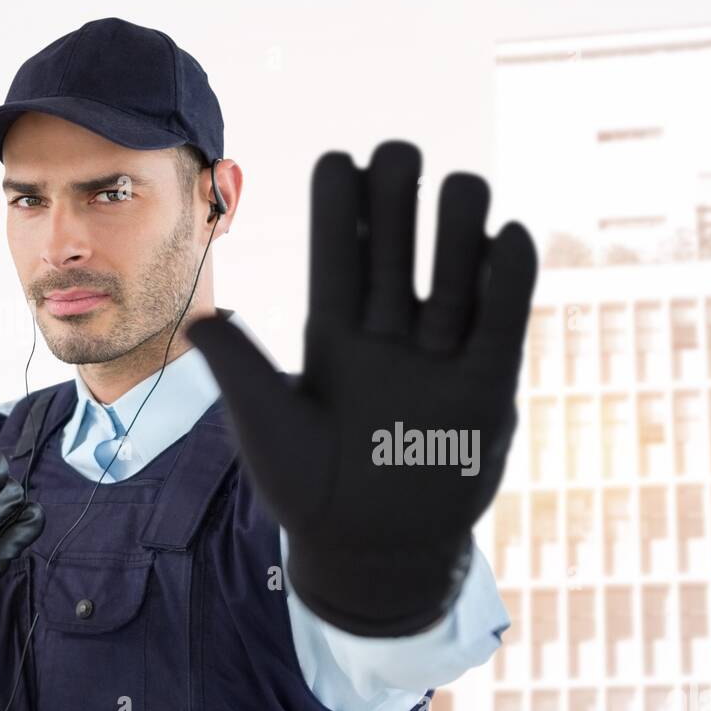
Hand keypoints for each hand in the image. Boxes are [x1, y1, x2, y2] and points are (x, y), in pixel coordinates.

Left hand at [188, 140, 536, 635]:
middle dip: (399, 199)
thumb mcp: (267, 431)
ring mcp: (440, 356)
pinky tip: (508, 237)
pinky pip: (502, 323)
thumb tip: (201, 320)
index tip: (340, 162)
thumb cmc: (307, 493)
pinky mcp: (487, 386)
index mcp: (332, 333)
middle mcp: (387, 333)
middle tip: (401, 158)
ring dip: (457, 226)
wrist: (373, 553)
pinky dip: (510, 279)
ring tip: (459, 187)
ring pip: (453, 273)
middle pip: (396, 248)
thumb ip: (243, 373)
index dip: (339, 207)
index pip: (338, 252)